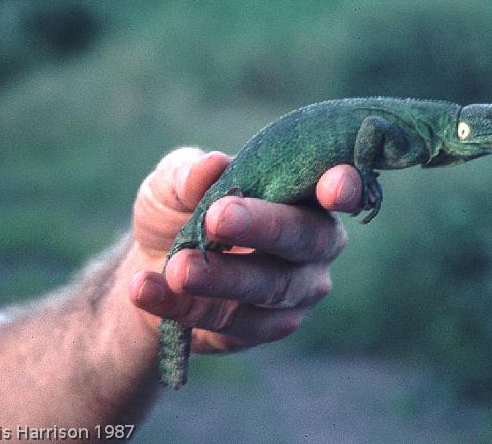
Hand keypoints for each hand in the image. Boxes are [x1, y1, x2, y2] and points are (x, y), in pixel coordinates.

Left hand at [128, 147, 361, 352]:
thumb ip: (189, 174)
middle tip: (219, 217)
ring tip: (177, 267)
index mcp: (305, 193)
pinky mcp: (267, 327)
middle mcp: (316, 242)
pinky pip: (233, 322)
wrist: (150, 269)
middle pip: (305, 238)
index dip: (345, 187)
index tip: (333, 186)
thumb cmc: (181, 211)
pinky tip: (146, 290)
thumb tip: (212, 165)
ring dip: (222, 277)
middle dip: (264, 227)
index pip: (341, 187)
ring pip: (271, 287)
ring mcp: (298, 289)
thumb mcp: (172, 185)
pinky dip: (185, 306)